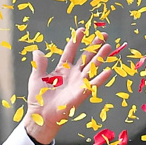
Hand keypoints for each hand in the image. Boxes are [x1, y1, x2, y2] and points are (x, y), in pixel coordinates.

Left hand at [23, 27, 114, 144]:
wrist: (41, 114)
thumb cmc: (39, 98)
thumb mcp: (37, 77)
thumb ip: (39, 64)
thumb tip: (37, 51)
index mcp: (62, 69)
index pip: (71, 51)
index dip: (76, 40)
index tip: (81, 30)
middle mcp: (73, 74)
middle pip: (86, 56)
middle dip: (94, 45)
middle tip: (102, 34)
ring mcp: (79, 82)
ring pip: (92, 66)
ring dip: (101, 57)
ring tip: (108, 46)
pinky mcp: (82, 92)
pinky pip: (94, 84)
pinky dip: (101, 78)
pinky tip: (108, 70)